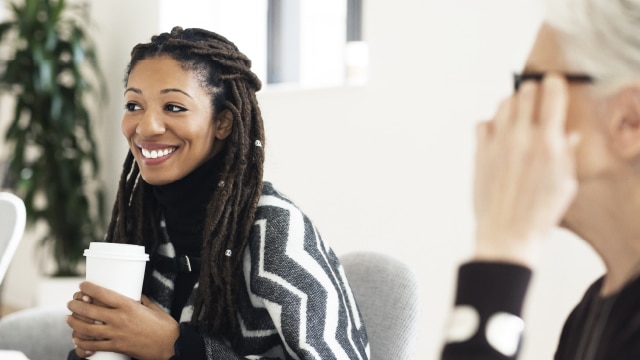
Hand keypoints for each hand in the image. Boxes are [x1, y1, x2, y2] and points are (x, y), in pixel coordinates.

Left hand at [67, 282, 179, 359]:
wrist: (170, 345)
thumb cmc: (164, 325)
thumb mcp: (152, 307)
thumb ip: (140, 300)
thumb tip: (132, 294)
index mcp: (129, 305)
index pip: (103, 294)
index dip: (89, 288)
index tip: (82, 285)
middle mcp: (120, 319)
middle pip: (90, 311)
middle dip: (76, 305)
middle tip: (71, 302)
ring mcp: (117, 334)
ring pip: (87, 329)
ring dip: (74, 323)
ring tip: (69, 318)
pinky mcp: (117, 347)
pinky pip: (93, 345)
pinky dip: (82, 342)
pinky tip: (77, 339)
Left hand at [473, 74, 579, 265]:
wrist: (507, 233)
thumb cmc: (538, 214)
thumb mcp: (564, 184)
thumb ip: (566, 154)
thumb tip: (568, 135)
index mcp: (547, 143)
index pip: (551, 95)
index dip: (553, 84)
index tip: (553, 82)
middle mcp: (521, 138)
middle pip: (524, 93)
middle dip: (531, 91)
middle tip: (534, 97)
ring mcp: (497, 144)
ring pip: (501, 104)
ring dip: (511, 104)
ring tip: (517, 114)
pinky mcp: (479, 153)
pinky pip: (481, 124)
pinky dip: (490, 123)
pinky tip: (497, 134)